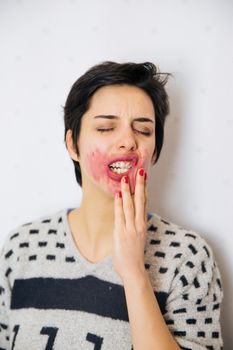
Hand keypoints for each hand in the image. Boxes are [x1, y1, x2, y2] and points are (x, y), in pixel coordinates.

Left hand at [112, 168, 147, 282]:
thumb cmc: (133, 254)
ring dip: (127, 191)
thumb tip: (129, 213)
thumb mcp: (137, 236)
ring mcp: (131, 228)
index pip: (144, 202)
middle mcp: (139, 224)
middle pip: (140, 201)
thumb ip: (134, 224)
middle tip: (140, 171)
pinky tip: (118, 195)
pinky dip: (119, 205)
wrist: (134, 270)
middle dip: (140, 185)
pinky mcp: (122, 233)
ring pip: (129, 206)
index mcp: (142, 223)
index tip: (144, 177)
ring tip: (125, 179)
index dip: (144, 188)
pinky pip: (120, 216)